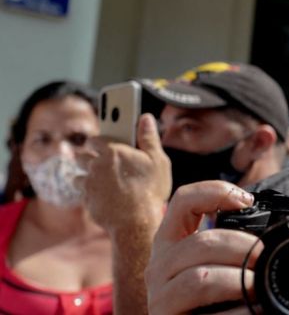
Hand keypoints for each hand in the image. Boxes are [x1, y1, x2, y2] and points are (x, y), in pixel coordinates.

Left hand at [80, 113, 170, 231]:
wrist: (137, 223)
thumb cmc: (150, 190)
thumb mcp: (158, 161)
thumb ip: (149, 138)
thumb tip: (146, 117)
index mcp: (112, 151)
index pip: (94, 139)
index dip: (98, 142)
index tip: (103, 144)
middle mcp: (96, 166)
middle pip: (82, 156)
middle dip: (89, 158)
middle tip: (103, 163)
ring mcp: (89, 184)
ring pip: (79, 175)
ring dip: (87, 176)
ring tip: (102, 181)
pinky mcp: (86, 201)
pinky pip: (83, 194)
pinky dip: (90, 194)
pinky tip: (104, 197)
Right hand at [145, 181, 260, 313]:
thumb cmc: (213, 301)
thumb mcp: (216, 264)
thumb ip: (230, 246)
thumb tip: (270, 233)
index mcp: (171, 243)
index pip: (183, 201)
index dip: (214, 191)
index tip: (248, 201)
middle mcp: (159, 266)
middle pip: (202, 242)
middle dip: (242, 248)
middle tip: (265, 259)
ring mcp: (160, 296)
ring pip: (201, 278)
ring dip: (238, 280)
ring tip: (259, 287)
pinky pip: (207, 313)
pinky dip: (237, 311)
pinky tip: (252, 310)